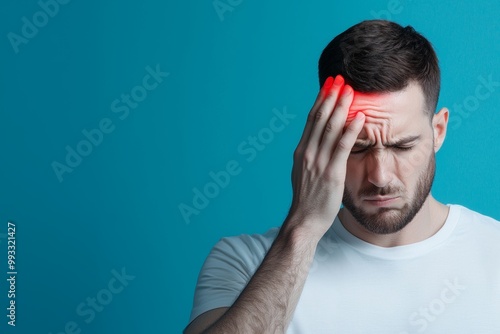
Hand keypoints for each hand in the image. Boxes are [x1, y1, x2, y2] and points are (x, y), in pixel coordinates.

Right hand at [285, 75, 364, 238]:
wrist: (304, 220)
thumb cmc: (308, 199)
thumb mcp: (305, 172)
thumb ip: (312, 155)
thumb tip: (321, 141)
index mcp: (302, 151)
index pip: (312, 120)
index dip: (321, 100)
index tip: (329, 84)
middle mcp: (308, 153)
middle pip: (320, 118)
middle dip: (330, 96)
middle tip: (340, 78)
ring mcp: (318, 162)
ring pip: (330, 128)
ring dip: (341, 107)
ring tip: (350, 89)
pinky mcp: (331, 173)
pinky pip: (343, 147)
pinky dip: (351, 130)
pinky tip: (360, 117)